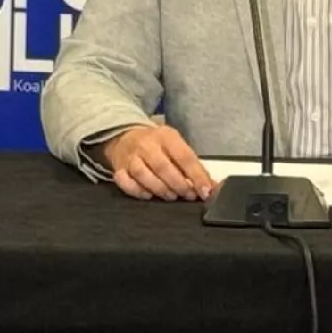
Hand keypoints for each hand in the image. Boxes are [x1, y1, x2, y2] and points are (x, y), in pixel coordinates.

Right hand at [99, 124, 214, 201]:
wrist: (124, 136)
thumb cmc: (155, 144)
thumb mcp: (176, 146)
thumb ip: (193, 166)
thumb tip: (213, 186)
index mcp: (166, 136)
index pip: (184, 156)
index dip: (197, 176)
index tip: (205, 191)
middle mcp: (146, 145)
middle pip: (164, 167)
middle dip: (179, 185)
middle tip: (189, 195)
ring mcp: (130, 157)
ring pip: (143, 174)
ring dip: (160, 189)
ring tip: (171, 196)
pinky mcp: (118, 168)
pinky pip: (125, 182)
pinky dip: (138, 191)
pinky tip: (149, 195)